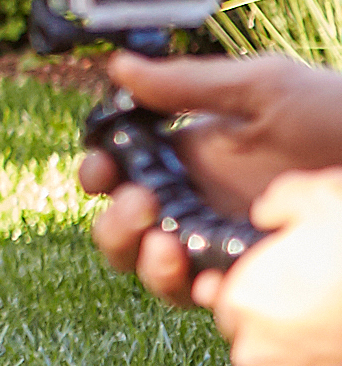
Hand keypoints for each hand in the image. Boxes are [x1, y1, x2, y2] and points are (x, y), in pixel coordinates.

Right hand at [83, 48, 341, 299]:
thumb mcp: (268, 89)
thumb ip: (190, 84)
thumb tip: (118, 68)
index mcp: (194, 156)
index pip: (121, 171)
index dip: (98, 171)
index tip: (100, 166)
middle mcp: (202, 204)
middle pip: (125, 229)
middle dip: (112, 222)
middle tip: (138, 205)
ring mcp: (228, 245)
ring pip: (155, 271)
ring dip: (141, 260)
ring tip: (165, 243)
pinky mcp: (258, 279)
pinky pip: (206, 297)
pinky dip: (193, 289)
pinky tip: (205, 274)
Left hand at [218, 169, 341, 365]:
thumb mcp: (322, 198)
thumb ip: (281, 201)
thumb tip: (267, 213)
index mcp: (244, 297)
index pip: (228, 299)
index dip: (259, 287)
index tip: (287, 282)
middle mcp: (254, 345)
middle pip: (250, 336)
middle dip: (276, 322)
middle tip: (317, 305)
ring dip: (295, 356)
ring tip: (329, 331)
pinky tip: (332, 359)